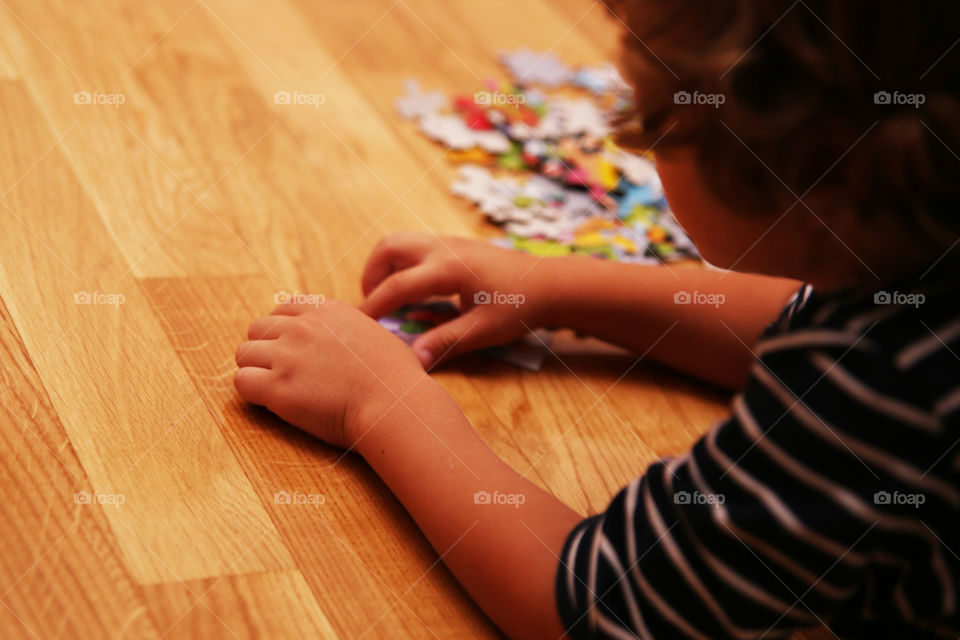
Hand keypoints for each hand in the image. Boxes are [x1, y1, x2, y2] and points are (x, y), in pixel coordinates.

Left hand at [234, 299, 426, 448]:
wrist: (393, 404)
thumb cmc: (396, 377)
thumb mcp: (376, 334)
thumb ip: (353, 329)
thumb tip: (351, 340)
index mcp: (326, 311)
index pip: (283, 309)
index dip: (283, 331)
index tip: (291, 349)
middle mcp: (301, 327)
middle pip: (258, 329)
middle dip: (266, 350)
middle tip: (282, 373)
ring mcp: (286, 355)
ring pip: (244, 354)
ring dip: (256, 370)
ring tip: (276, 389)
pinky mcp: (276, 387)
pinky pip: (242, 382)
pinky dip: (252, 393)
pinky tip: (271, 402)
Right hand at [360, 232, 549, 367]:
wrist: (549, 283)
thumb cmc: (520, 306)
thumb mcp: (484, 330)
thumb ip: (446, 343)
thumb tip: (414, 361)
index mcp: (449, 269)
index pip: (397, 286)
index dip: (373, 306)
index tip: (357, 325)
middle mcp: (443, 248)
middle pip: (389, 247)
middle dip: (371, 274)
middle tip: (373, 305)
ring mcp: (448, 243)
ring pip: (400, 242)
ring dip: (385, 266)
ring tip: (389, 297)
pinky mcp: (454, 246)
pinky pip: (415, 246)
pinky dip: (402, 264)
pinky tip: (414, 291)